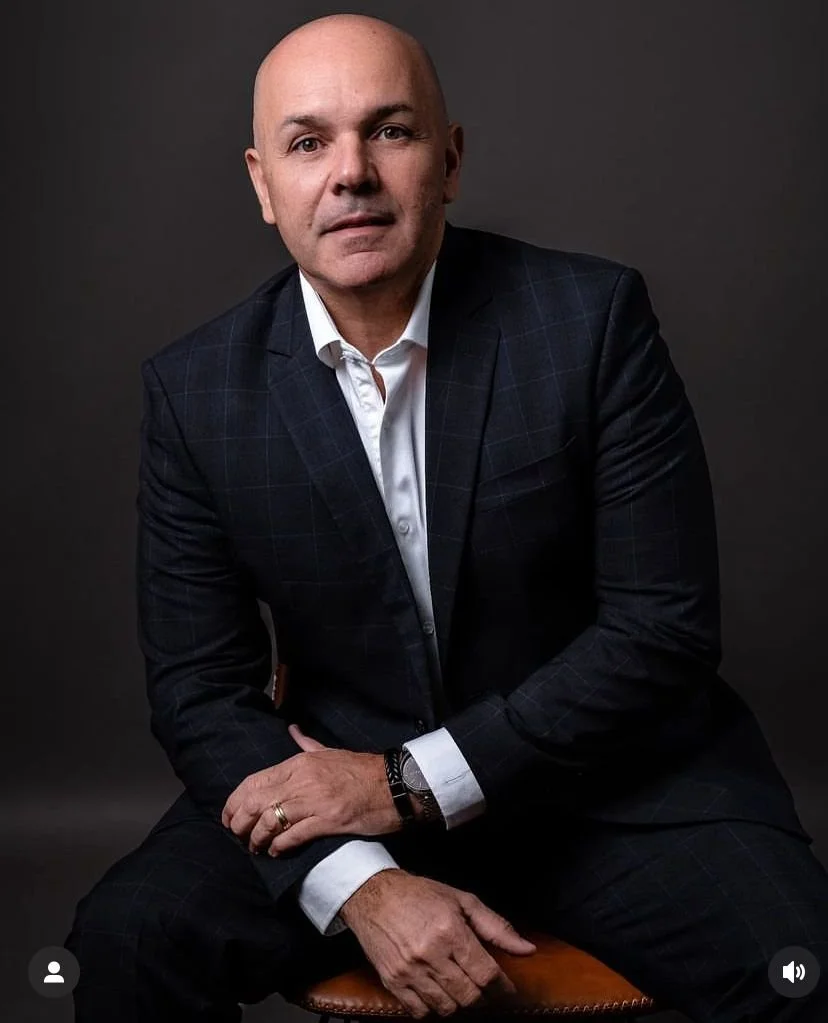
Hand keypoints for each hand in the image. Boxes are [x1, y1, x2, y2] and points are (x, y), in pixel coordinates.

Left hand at [221, 725, 401, 855]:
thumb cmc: (363, 770)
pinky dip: (279, 846)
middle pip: (256, 802)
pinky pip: (293, 836)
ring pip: (270, 821)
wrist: (395, 785)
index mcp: (300, 763)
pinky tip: (276, 852)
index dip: (235, 801)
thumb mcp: (331, 752)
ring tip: (255, 847)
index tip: (228, 815)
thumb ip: (307, 744)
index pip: (255, 782)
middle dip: (239, 822)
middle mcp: (303, 780)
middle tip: (237, 835)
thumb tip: (292, 729)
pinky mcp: (329, 821)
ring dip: (257, 838)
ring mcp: (315, 800)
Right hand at [339, 868, 535, 1018]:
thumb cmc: (419, 895)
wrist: (373, 895)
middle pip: (469, 996)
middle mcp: (430, 953)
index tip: (508, 990)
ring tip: (462, 989)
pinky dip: (433, 1009)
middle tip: (485, 990)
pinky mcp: (393, 981)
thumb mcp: (462, 900)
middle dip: (484, 998)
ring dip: (460, 1004)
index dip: (503, 988)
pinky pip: (420, 1012)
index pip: (486, 974)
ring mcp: (409, 970)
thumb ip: (496, 926)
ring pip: (447, 1008)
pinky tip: (438, 993)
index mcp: (450, 931)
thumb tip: (527, 949)